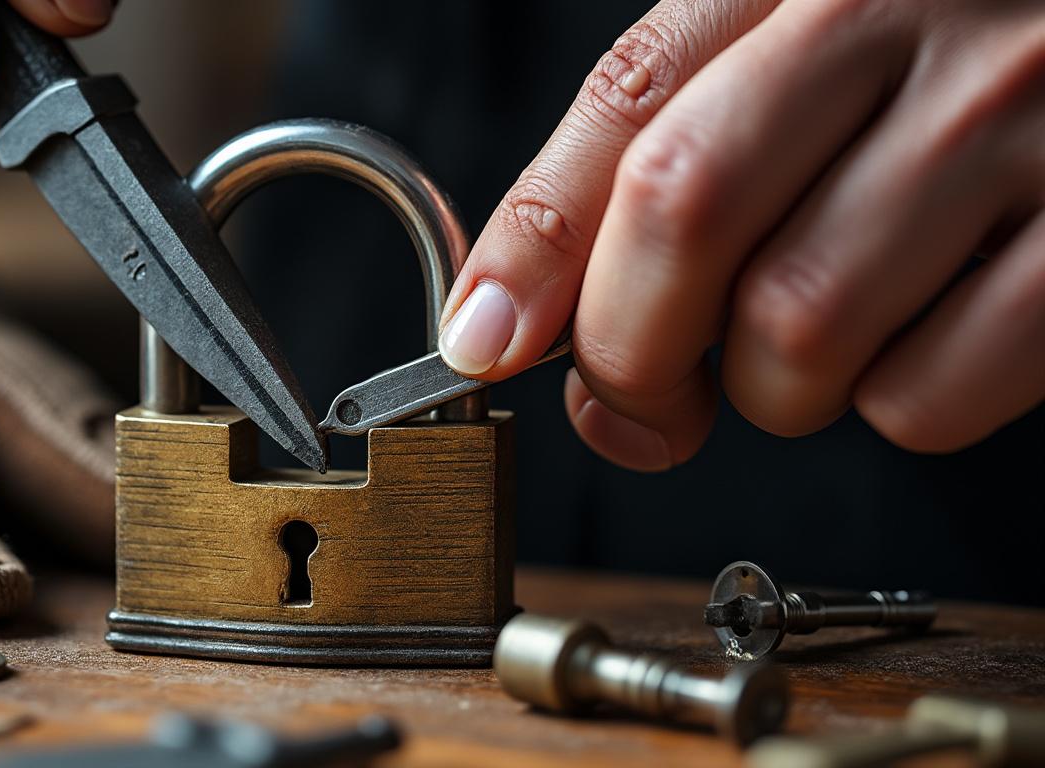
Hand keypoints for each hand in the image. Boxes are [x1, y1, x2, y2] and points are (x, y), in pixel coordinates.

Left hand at [440, 0, 1044, 469]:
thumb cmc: (942, 64)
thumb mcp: (797, 57)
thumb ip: (664, 155)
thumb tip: (512, 327)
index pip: (629, 103)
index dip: (533, 245)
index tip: (479, 343)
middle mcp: (910, 15)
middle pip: (685, 210)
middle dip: (631, 345)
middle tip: (648, 388)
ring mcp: (1017, 122)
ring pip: (795, 328)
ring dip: (770, 387)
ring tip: (822, 330)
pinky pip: (923, 396)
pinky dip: (892, 404)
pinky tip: (921, 334)